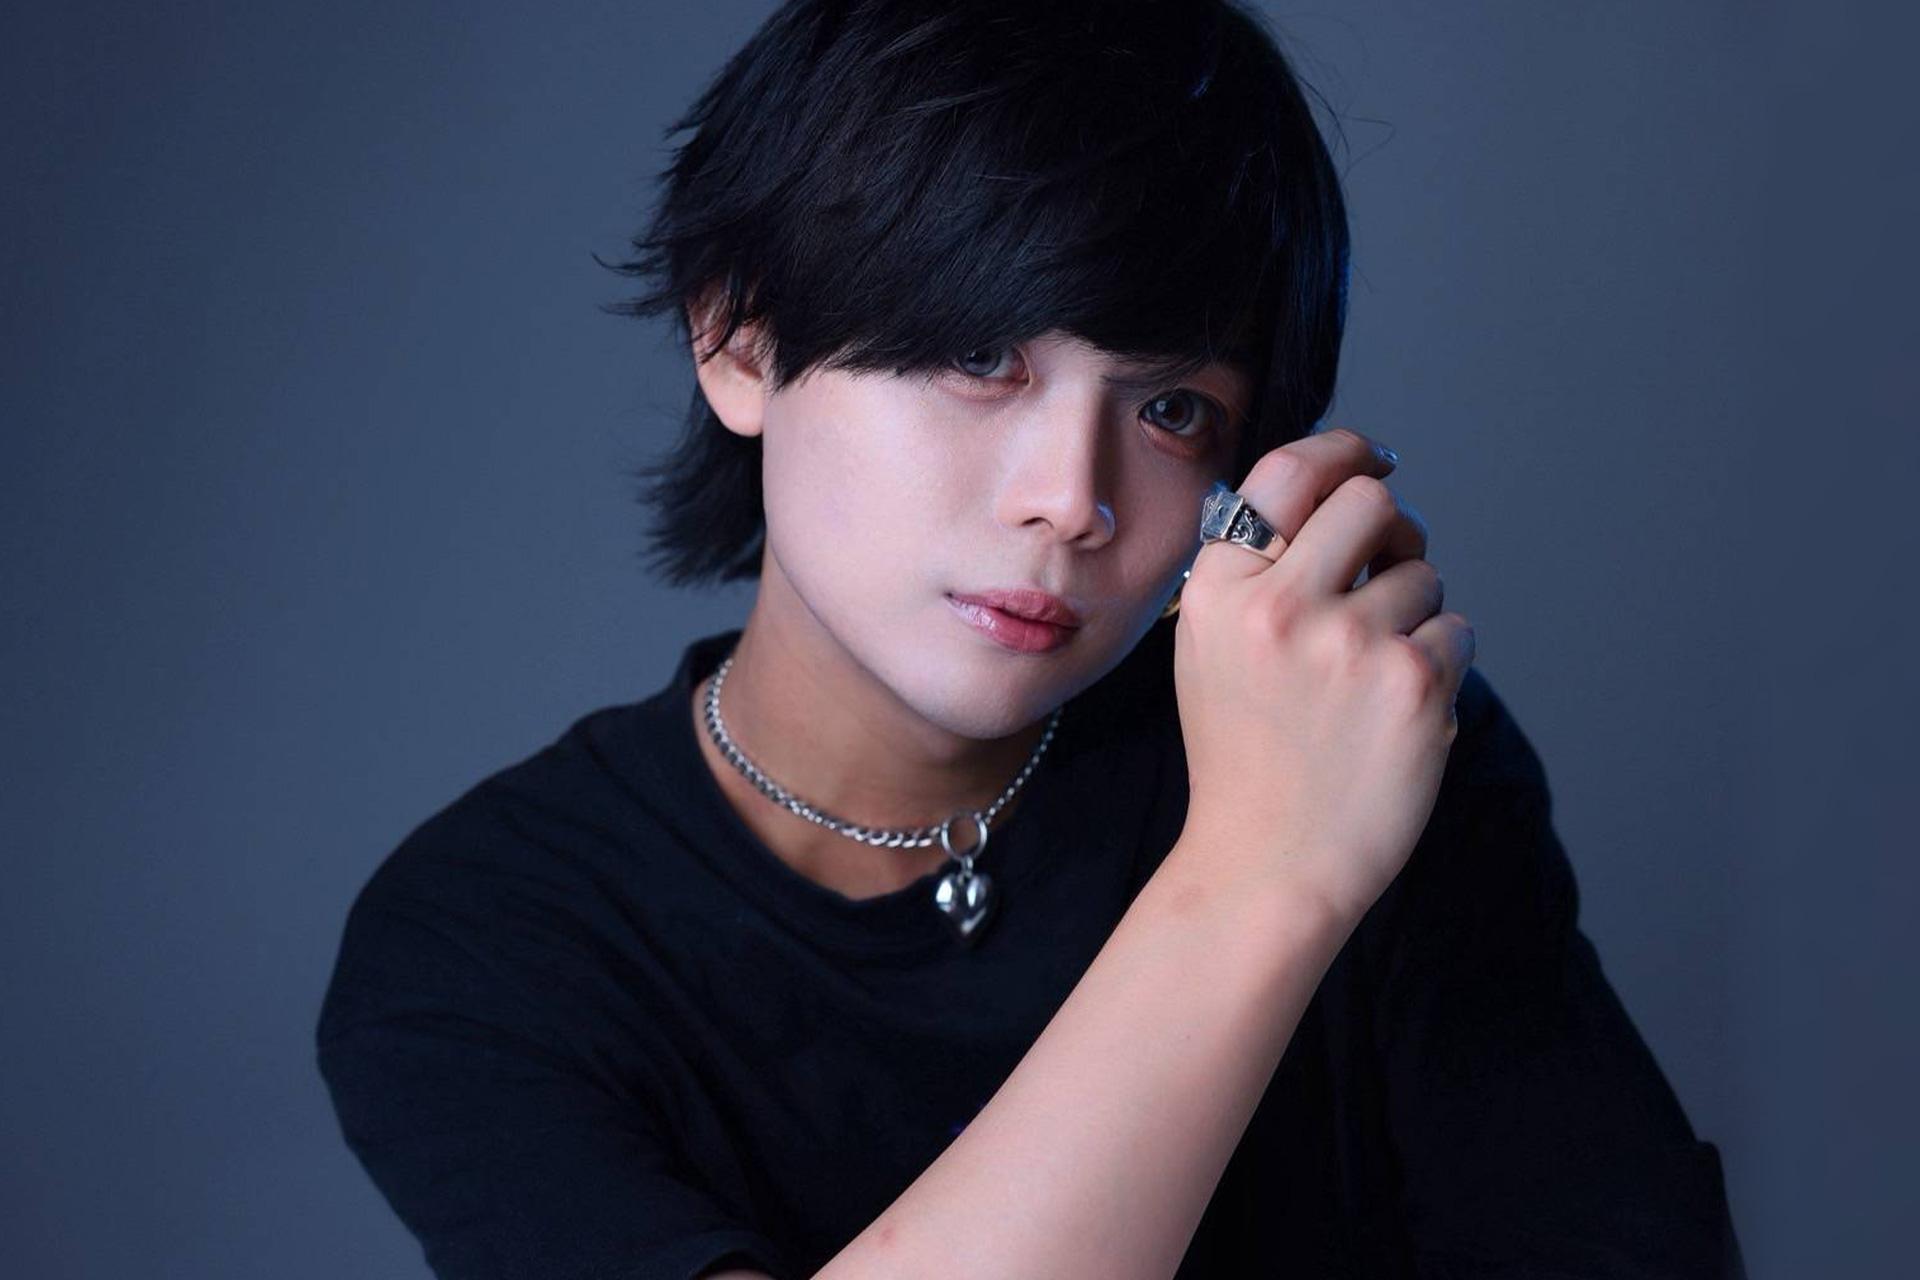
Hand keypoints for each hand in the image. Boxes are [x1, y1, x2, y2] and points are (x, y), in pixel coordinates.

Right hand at [1170, 427, 1475, 927]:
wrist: (1268, 864)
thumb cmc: (1245, 758)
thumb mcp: (1209, 647)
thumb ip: (1258, 572)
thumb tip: (1342, 493)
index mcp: (1218, 588)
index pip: (1290, 470)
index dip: (1345, 450)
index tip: (1375, 458)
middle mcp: (1279, 603)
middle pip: (1372, 502)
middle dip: (1393, 530)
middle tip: (1390, 567)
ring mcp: (1349, 642)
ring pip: (1424, 575)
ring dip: (1415, 615)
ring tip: (1370, 682)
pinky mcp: (1414, 682)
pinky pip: (1458, 631)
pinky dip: (1440, 666)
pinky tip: (1396, 714)